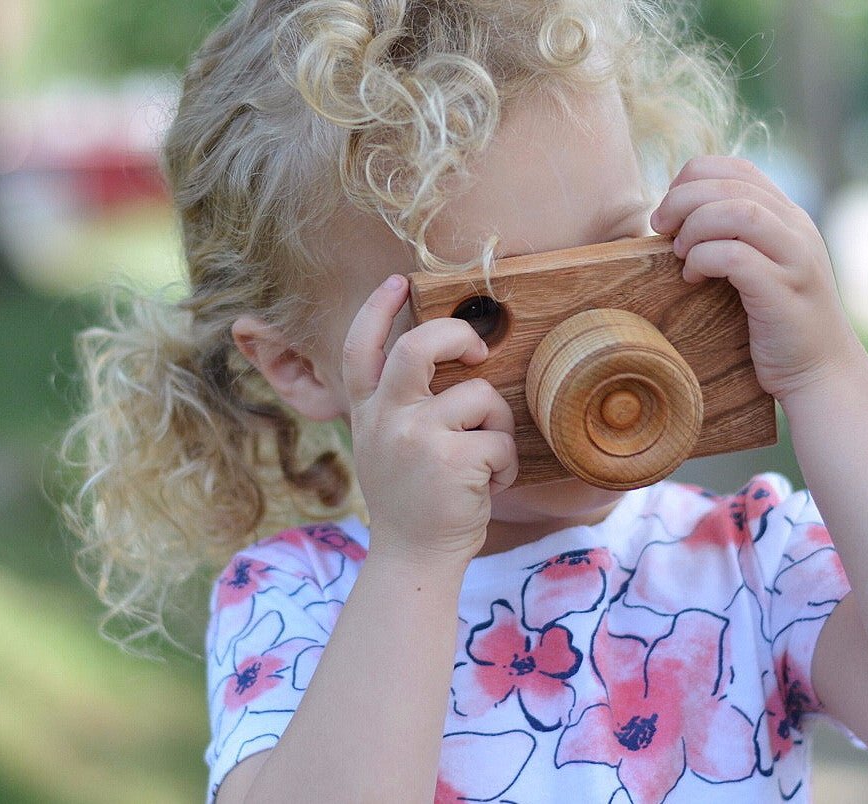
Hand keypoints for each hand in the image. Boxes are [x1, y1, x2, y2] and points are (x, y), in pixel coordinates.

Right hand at [342, 275, 517, 565]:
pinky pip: (500, 439)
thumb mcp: (385, 446)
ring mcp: (416, 438)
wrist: (414, 558)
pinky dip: (507, 464)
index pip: (360, 347)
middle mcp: (385, 418)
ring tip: (487, 459)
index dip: (377, 309)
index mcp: (367, 411)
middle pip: (419, 346)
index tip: (398, 282)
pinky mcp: (452, 460)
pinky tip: (489, 486)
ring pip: (480, 396)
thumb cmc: (412, 499)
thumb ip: (399, 406)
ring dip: (497, 426)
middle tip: (478, 349)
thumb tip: (446, 360)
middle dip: (457, 334)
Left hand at [649, 156, 862, 400]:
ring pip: (738, 212)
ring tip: (679, 254)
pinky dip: (704, 259)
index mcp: (788, 217)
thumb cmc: (776, 325)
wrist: (821, 373)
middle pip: (731, 184)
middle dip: (682, 199)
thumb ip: (735, 239)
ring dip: (695, 226)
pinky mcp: (783, 292)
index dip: (694, 177)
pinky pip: (736, 257)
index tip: (670, 210)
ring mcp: (794, 259)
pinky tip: (692, 279)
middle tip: (660, 228)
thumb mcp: (761, 269)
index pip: (738, 168)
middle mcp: (796, 229)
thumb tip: (676, 220)